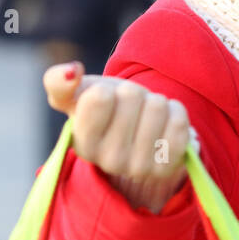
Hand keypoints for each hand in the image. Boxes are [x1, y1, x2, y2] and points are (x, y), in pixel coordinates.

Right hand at [43, 61, 191, 213]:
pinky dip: (175, 111)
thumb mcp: (77, 93)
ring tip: (145, 116)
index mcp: (83, 143)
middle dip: (131, 93)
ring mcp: (141, 167)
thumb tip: (72, 72)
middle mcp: (110, 162)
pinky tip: (164, 124)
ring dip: (154, 101)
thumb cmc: (104, 108)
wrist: (138, 131)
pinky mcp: (170, 164)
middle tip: (128, 110)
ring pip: (158, 105)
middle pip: (131, 95)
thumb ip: (58, 81)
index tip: (105, 103)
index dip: (106, 90)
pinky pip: (180, 120)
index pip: (100, 97)